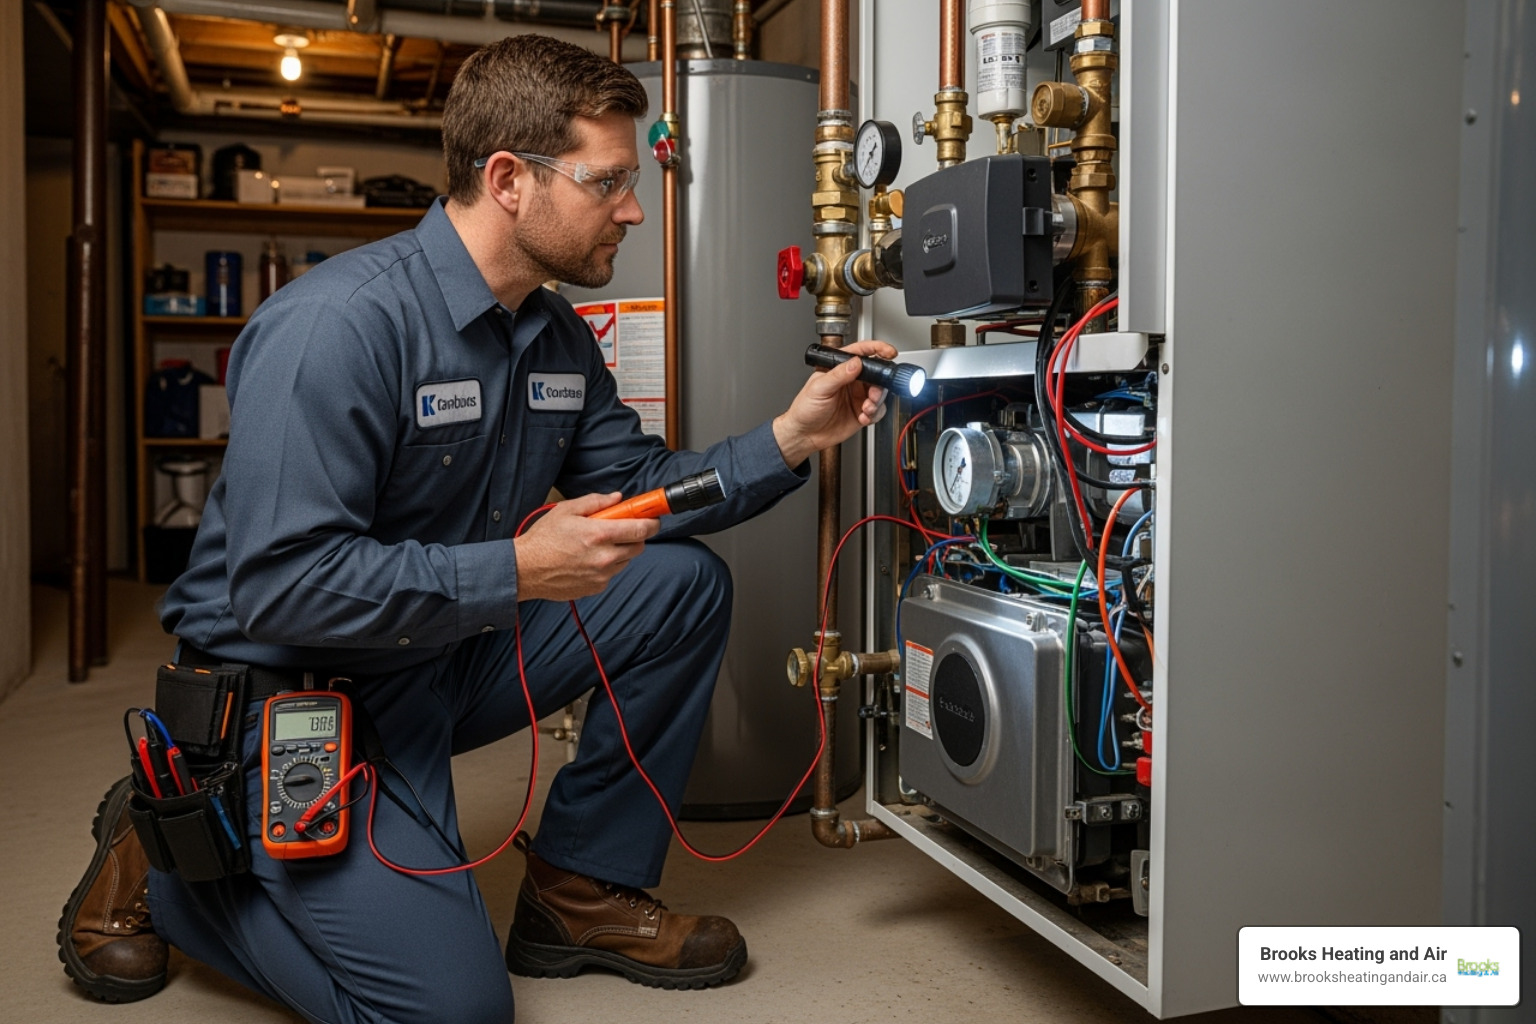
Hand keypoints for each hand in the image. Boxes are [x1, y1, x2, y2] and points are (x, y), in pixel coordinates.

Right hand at [512, 492, 659, 601]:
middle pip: (639, 546)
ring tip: (598, 544)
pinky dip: (608, 565)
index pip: (641, 529)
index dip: (651, 522)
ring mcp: (602, 575)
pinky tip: (588, 559)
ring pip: (626, 560)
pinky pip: (612, 573)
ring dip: (620, 551)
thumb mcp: (566, 510)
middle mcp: (605, 557)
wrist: (525, 569)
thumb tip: (617, 499)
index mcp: (599, 534)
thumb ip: (596, 502)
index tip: (652, 518)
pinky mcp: (596, 587)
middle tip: (621, 529)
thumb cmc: (543, 538)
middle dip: (635, 536)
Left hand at [772, 339, 899, 467]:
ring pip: (879, 393)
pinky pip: (878, 410)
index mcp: (839, 369)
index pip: (860, 353)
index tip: (888, 352)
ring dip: (877, 401)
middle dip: (879, 384)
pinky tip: (863, 417)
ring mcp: (857, 396)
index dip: (877, 349)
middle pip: (876, 375)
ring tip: (866, 408)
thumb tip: (855, 363)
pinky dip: (874, 414)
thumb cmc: (805, 409)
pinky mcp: (861, 412)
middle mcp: (851, 381)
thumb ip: (838, 375)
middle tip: (872, 394)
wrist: (805, 435)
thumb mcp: (819, 388)